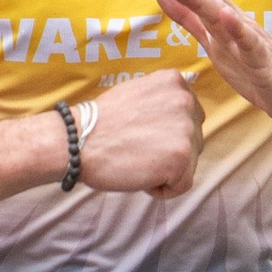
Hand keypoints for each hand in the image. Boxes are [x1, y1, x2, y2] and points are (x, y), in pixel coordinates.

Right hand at [75, 67, 203, 198]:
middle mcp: (185, 101)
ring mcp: (186, 129)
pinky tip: (140, 176)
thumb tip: (180, 118)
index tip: (142, 136)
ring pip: (190, 163)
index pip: (189, 117)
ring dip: (166, 170)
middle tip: (137, 150)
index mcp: (174, 82)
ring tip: (137, 161)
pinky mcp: (182, 157)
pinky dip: (162, 189)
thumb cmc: (100, 123)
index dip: (167, 134)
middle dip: (170, 152)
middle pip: (194, 140)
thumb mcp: (137, 93)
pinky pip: (182, 185)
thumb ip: (162, 101)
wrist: (78, 140)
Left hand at [152, 0, 271, 132]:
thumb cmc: (257, 67)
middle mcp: (237, 27)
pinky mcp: (264, 65)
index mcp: (224, 23)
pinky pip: (251, 47)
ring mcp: (251, 44)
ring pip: (224, 19)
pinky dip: (238, 31)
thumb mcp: (215, 41)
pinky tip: (227, 16)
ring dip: (201, 1)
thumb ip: (189, 18)